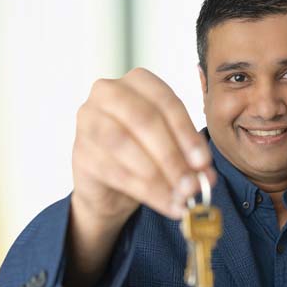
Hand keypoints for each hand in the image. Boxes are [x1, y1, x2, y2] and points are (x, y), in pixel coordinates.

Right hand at [71, 67, 216, 225]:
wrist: (111, 184)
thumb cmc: (147, 154)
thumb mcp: (174, 149)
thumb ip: (190, 158)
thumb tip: (205, 177)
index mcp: (139, 82)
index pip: (167, 103)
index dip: (188, 135)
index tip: (204, 164)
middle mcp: (108, 92)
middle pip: (145, 121)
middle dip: (173, 157)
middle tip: (192, 185)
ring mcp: (88, 119)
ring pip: (125, 145)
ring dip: (158, 176)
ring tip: (180, 198)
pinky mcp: (81, 151)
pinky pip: (114, 171)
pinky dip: (145, 190)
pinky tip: (165, 203)